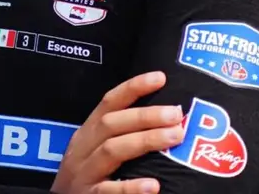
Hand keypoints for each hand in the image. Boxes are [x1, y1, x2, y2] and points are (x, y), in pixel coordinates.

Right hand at [51, 71, 183, 193]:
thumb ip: (118, 137)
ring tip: (174, 137)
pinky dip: (131, 187)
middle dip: (145, 115)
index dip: (133, 88)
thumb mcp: (93, 152)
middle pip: (112, 124)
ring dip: (144, 140)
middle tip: (176, 113)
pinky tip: (153, 185)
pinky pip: (108, 191)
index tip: (160, 77)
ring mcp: (83, 174)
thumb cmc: (86, 179)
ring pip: (112, 150)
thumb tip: (162, 122)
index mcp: (86, 133)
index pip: (109, 103)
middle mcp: (82, 149)